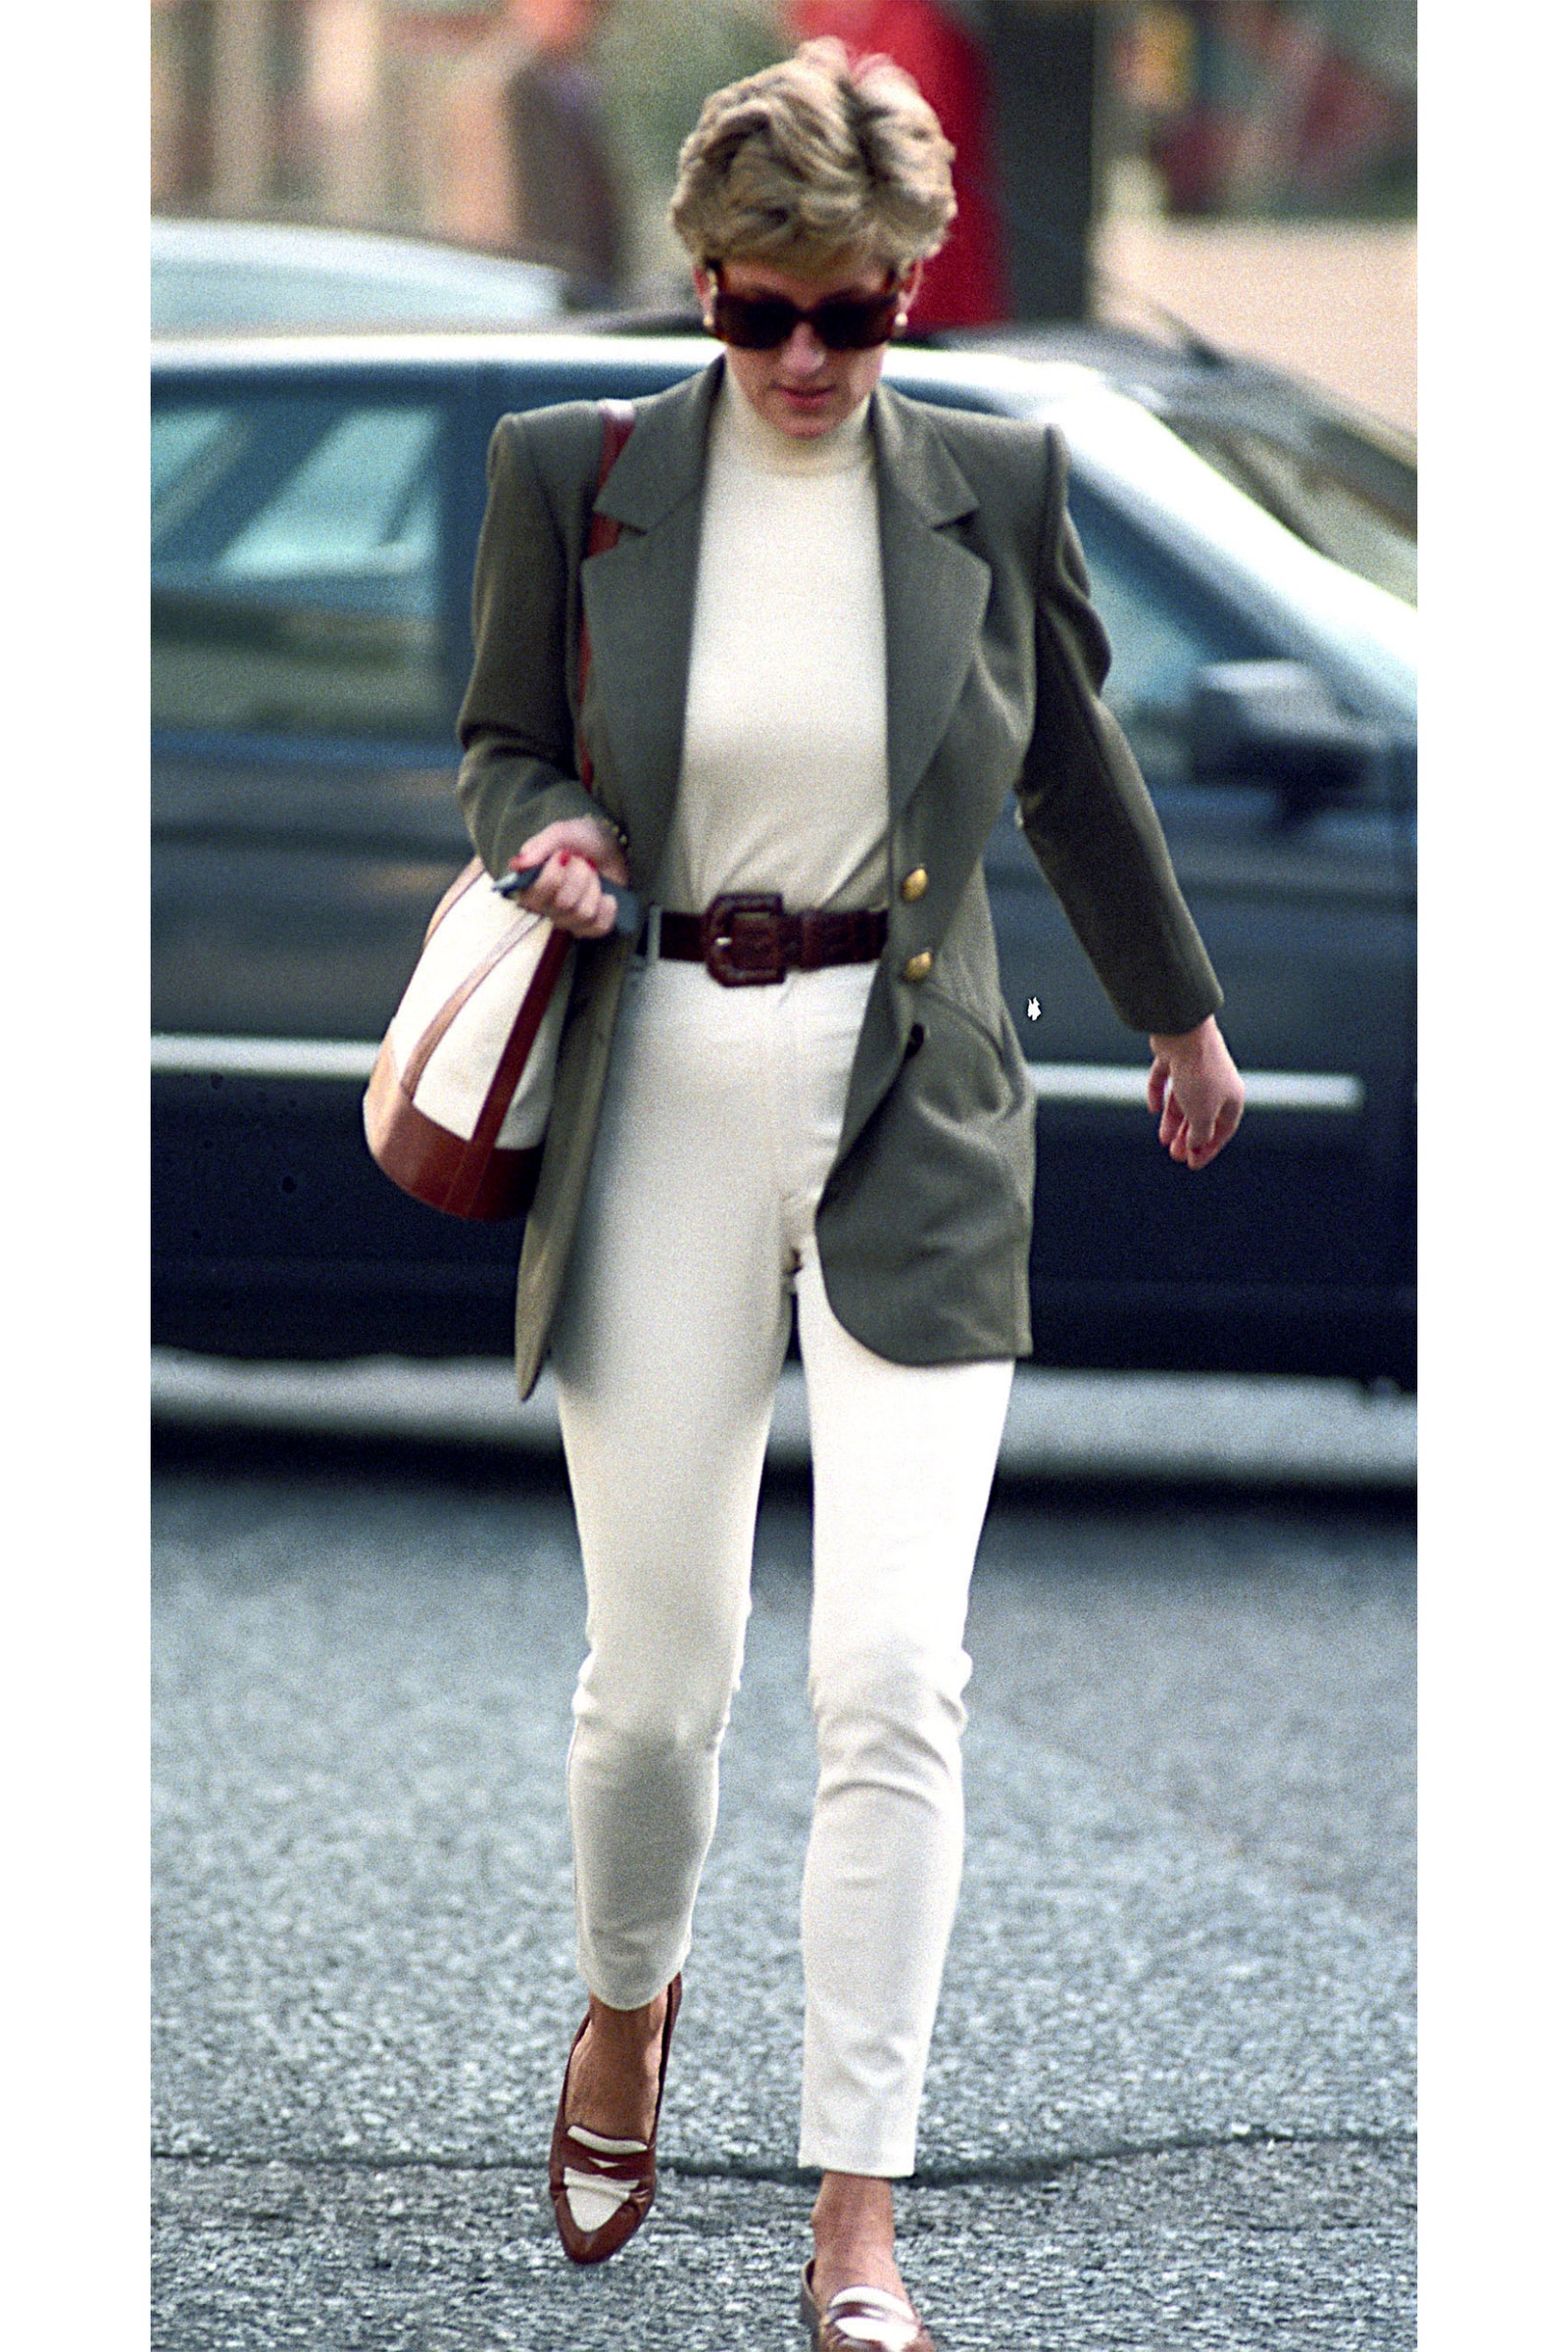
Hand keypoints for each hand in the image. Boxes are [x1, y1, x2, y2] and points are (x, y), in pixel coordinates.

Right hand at [508, 816, 629, 939]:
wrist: (612, 846)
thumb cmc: (582, 840)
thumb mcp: (562, 832)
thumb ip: (539, 846)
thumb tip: (517, 865)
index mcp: (530, 885)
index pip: (533, 895)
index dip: (553, 876)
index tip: (564, 854)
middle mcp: (544, 907)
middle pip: (563, 904)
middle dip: (579, 876)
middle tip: (582, 862)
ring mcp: (566, 920)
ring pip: (582, 914)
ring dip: (594, 888)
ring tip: (593, 875)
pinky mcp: (589, 928)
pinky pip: (599, 927)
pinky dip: (607, 906)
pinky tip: (605, 894)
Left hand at [1147, 1015, 1244, 1169]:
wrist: (1184, 1033)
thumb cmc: (1199, 1075)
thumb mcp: (1202, 1115)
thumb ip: (1200, 1135)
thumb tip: (1195, 1146)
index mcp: (1231, 1097)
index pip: (1223, 1129)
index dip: (1209, 1149)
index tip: (1193, 1164)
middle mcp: (1216, 1083)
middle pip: (1202, 1116)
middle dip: (1189, 1138)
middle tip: (1175, 1156)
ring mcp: (1194, 1069)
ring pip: (1183, 1101)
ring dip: (1174, 1122)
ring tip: (1163, 1140)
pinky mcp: (1173, 1057)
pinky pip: (1165, 1079)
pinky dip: (1159, 1094)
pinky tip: (1152, 1108)